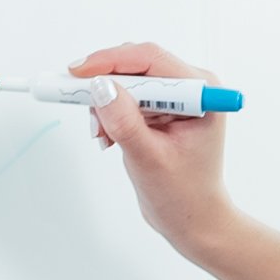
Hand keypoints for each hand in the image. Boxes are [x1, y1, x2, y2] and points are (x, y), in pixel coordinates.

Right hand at [69, 44, 239, 265]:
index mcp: (202, 93)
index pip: (150, 60)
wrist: (192, 220)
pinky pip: (126, 98)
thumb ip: (124, 121)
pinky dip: (111, 114)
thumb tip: (100, 87)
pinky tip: (110, 139)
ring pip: (127, 81)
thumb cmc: (184, 195)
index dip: (110, 61)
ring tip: (104, 137)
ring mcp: (176, 98)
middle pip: (136, 65)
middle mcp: (192, 88)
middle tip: (82, 108)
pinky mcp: (160, 110)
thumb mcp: (149, 159)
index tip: (77, 73)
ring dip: (107, 104)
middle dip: (106, 87)